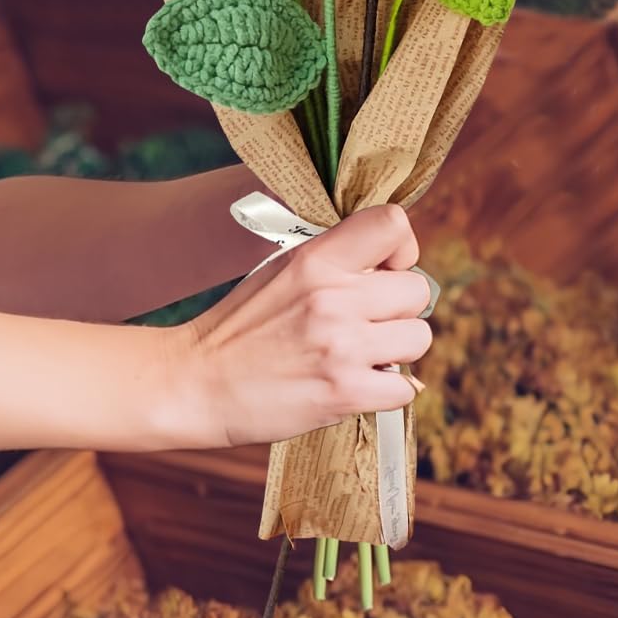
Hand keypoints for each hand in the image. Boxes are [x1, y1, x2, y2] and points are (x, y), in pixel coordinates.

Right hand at [166, 203, 431, 449]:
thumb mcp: (279, 271)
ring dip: (395, 350)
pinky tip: (352, 384)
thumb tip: (388, 264)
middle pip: (417, 289)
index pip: (392, 224)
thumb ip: (331, 260)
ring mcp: (341, 346)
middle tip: (363, 322)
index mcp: (314, 259)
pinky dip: (384, 390)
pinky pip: (405, 388)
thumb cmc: (238, 327)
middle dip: (397, 308)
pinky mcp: (346, 393)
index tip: (384, 269)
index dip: (400, 249)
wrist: (198, 381)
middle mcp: (332, 297)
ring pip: (419, 338)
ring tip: (358, 354)